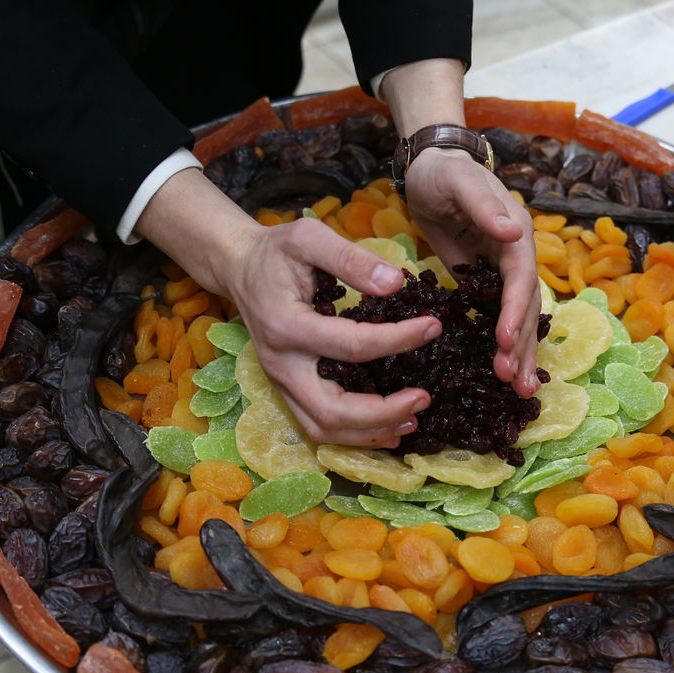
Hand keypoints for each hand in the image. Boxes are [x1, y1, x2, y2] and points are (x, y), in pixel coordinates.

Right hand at [135, 168, 440, 448]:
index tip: (433, 327)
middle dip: (382, 412)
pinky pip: (319, 426)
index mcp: (286, 325)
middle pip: (331, 410)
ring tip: (411, 419)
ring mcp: (281, 383)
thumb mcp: (309, 238)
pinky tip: (389, 425)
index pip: (352, 345)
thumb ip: (351, 259)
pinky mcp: (286, 391)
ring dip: (370, 432)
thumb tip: (396, 283)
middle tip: (423, 397)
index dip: (398, 340)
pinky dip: (355, 434)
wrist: (239, 269)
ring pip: (323, 428)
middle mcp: (281, 364)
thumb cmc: (276, 252)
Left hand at [405, 147, 541, 396]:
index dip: (514, 310)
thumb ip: (485, 206)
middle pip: (525, 307)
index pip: (521, 278)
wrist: (432, 171)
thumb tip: (512, 231)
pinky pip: (497, 318)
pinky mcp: (484, 284)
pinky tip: (502, 372)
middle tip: (513, 383)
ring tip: (518, 391)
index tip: (503, 340)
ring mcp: (501, 273)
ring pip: (516, 318)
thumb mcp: (460, 182)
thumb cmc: (445, 174)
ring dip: (518, 353)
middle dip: (520, 345)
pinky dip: (502, 345)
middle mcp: (516, 257)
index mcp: (515, 235)